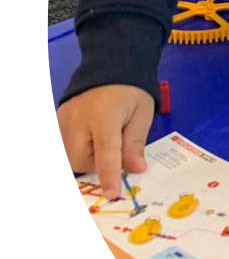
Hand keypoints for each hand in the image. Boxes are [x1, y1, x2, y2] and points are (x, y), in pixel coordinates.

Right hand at [57, 84, 155, 199]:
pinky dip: (76, 149)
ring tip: (101, 140)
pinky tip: (88, 139)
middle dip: (97, 164)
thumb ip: (135, 143)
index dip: (109, 176)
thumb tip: (135, 170)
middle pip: (80, 160)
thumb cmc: (131, 91)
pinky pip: (63, 145)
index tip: (112, 194)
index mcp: (104, 117)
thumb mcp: (142, 114)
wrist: (110, 65)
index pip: (105, 154)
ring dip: (86, 157)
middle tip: (114, 149)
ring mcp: (62, 119)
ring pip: (69, 156)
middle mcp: (77, 120)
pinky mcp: (57, 119)